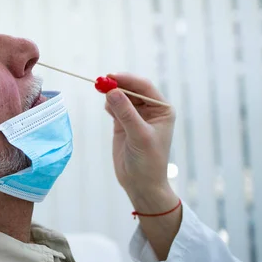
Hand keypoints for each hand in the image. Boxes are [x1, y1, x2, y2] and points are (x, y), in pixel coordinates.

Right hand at [104, 73, 176, 207]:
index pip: (144, 87)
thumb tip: (112, 91)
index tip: (110, 76)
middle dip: (117, 85)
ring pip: (121, 96)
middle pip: (131, 89)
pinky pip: (114, 107)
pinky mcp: (123, 123)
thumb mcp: (139, 136)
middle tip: (100, 83)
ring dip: (111, 94)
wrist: (141, 184)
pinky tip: (107, 110)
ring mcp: (136, 116)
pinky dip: (109, 105)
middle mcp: (150, 110)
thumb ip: (126, 113)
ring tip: (103, 97)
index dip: (128, 80)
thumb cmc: (148, 162)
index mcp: (162, 110)